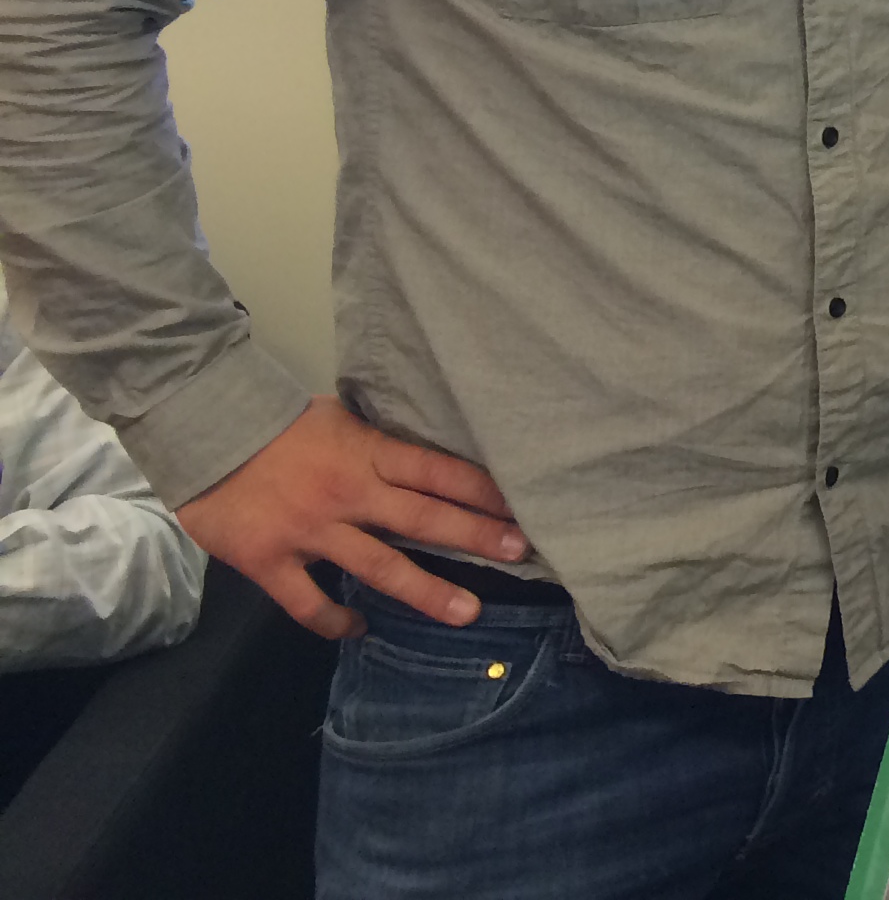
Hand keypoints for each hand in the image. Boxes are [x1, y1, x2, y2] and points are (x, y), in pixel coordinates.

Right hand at [176, 395, 526, 637]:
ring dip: (426, 591)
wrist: (205, 433)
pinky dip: (334, 621)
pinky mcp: (269, 560)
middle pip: (424, 518)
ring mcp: (310, 530)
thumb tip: (423, 465)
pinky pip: (308, 602)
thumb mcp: (341, 421)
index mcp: (369, 453)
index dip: (482, 491)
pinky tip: (358, 630)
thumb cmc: (279, 425)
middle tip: (520, 552)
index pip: (439, 471)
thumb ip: (378, 448)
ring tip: (467, 613)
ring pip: (379, 566)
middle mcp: (349, 492)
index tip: (520, 508)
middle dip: (476, 536)